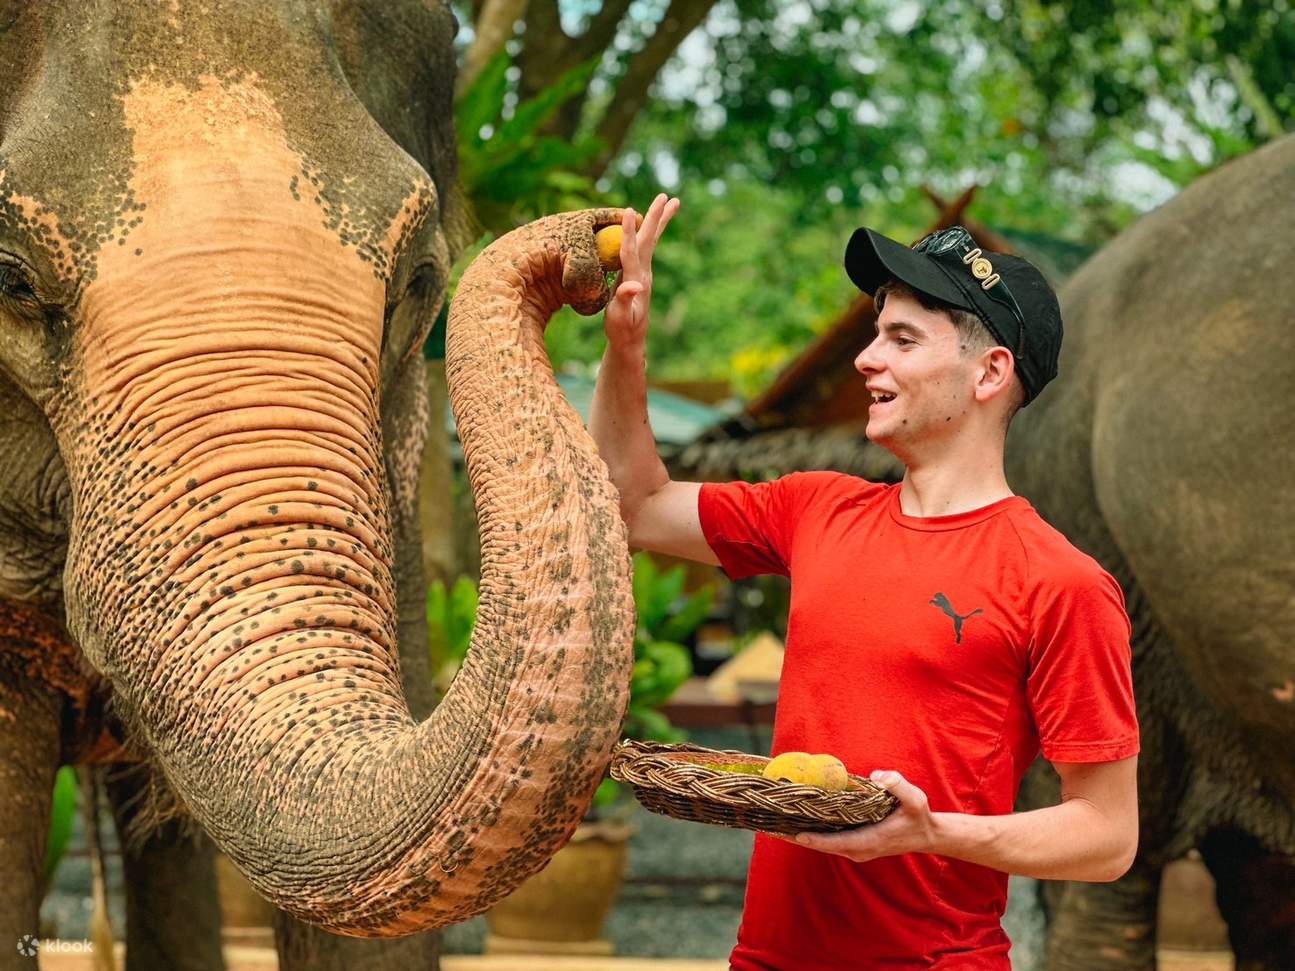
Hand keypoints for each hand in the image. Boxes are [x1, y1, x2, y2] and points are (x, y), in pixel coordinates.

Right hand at [604, 192, 679, 351]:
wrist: (630, 340)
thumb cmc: (622, 329)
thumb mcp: (620, 317)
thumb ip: (625, 300)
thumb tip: (633, 286)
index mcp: (635, 279)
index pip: (630, 250)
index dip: (628, 231)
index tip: (629, 210)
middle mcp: (642, 272)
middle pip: (648, 239)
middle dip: (656, 217)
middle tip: (667, 196)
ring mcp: (642, 272)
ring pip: (651, 240)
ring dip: (659, 220)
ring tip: (672, 201)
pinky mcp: (639, 274)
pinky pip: (646, 247)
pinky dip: (650, 232)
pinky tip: (650, 224)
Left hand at [789, 771, 936, 862]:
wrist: (927, 835)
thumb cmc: (918, 816)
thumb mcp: (914, 799)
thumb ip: (898, 786)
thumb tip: (878, 777)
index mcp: (870, 840)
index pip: (836, 843)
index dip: (815, 839)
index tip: (795, 834)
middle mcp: (859, 850)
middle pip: (823, 846)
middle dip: (800, 837)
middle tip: (775, 826)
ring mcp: (857, 850)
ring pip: (824, 845)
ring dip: (804, 836)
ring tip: (779, 825)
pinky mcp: (855, 845)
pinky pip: (830, 841)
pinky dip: (814, 835)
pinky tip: (799, 823)